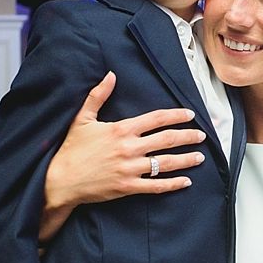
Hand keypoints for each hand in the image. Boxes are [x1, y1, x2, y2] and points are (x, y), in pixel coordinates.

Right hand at [39, 72, 206, 240]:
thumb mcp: (82, 119)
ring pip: (165, 163)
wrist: (59, 180)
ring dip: (185, 159)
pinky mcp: (127, 187)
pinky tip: (185, 181)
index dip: (176, 116)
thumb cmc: (71, 149)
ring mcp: (130, 169)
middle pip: (166, 140)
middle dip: (187, 136)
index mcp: (121, 130)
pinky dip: (172, 184)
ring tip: (199, 157)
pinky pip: (155, 186)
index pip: (156, 119)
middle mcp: (129, 148)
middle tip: (202, 135)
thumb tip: (110, 75)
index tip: (190, 114)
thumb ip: (98, 96)